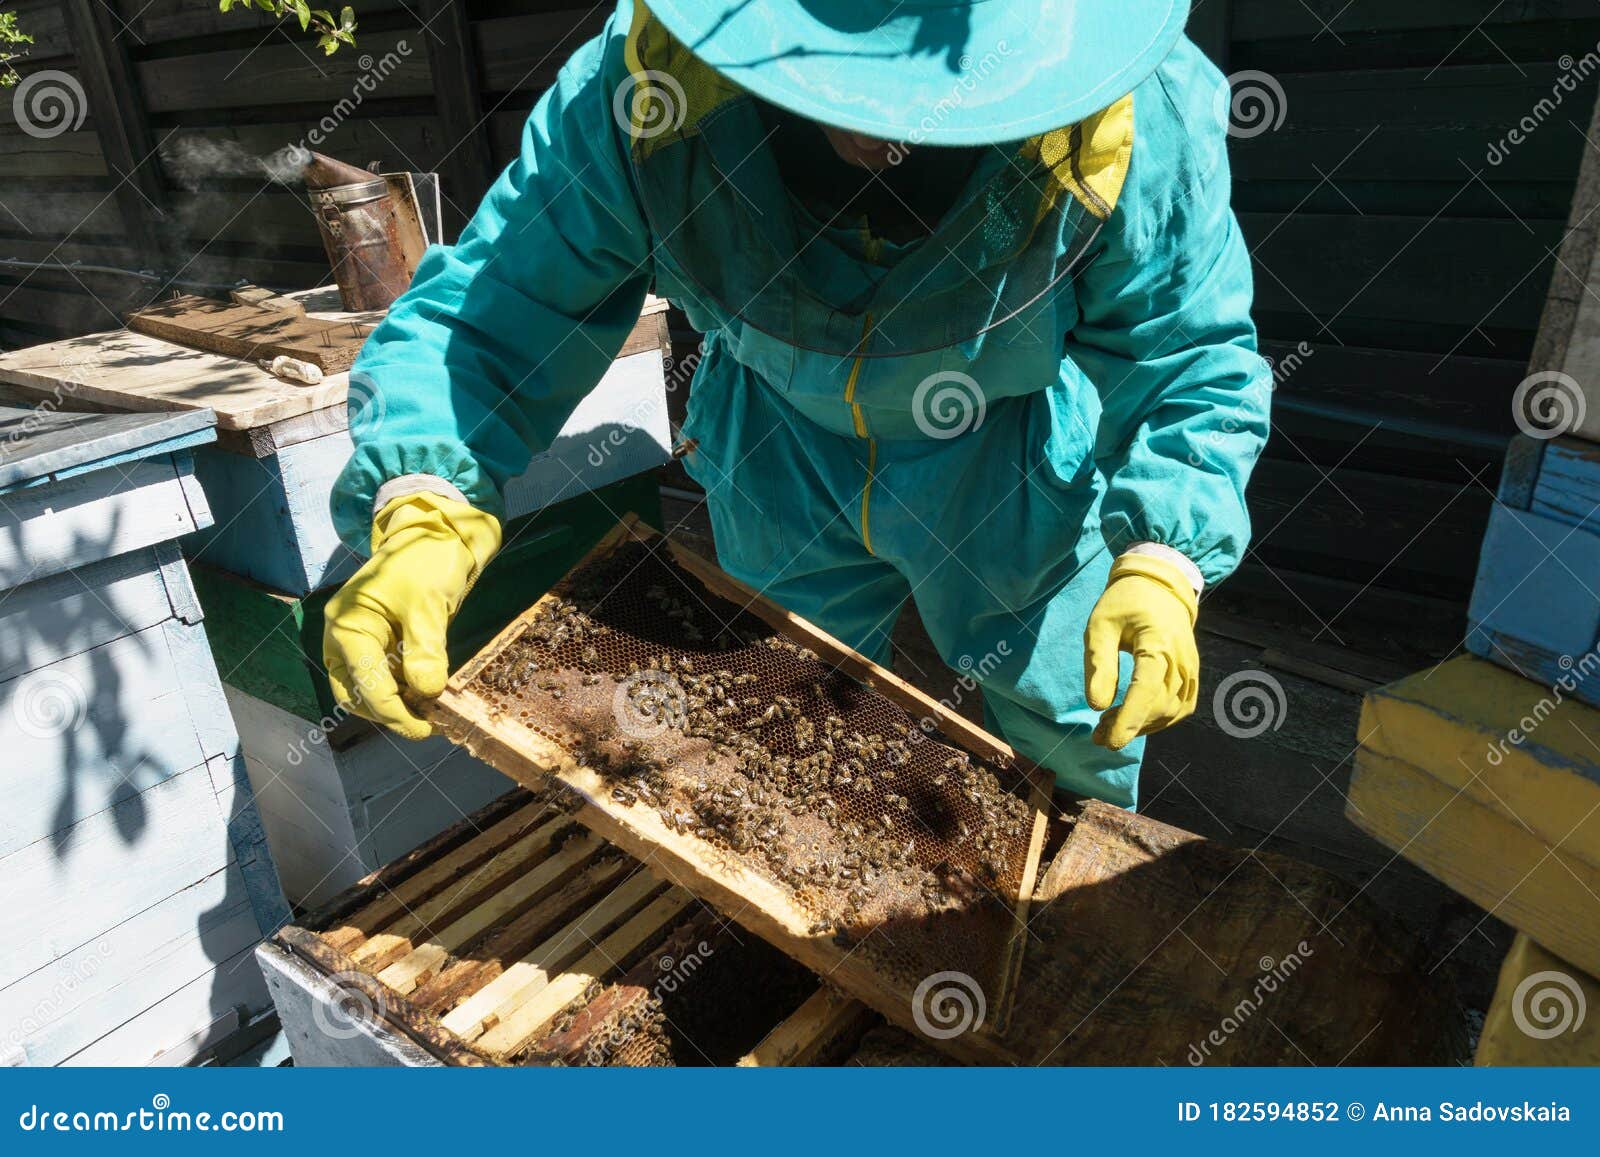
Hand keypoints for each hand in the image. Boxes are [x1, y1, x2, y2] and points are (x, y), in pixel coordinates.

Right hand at [324, 492, 500, 738]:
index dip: (394, 712)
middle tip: (428, 724)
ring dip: (395, 706)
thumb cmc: (426, 560)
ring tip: (432, 712)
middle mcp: (345, 637)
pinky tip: (428, 695)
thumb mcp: (427, 604)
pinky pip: (383, 677)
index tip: (425, 728)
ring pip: (366, 690)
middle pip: (355, 694)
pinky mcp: (379, 644)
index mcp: (347, 625)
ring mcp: (360, 642)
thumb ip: (425, 649)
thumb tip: (428, 691)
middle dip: (389, 713)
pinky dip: (402, 691)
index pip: (364, 684)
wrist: (438, 534)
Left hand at [1083, 553, 1199, 749]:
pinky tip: (1134, 721)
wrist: (1159, 585)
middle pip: (1159, 705)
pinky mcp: (1191, 674)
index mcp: (1158, 643)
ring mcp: (1190, 668)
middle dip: (1128, 726)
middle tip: (1097, 735)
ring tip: (1110, 728)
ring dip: (1142, 726)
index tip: (1110, 741)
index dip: (1130, 719)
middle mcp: (1181, 660)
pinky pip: (1181, 706)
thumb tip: (1096, 705)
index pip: (1147, 690)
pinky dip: (1159, 720)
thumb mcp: (1100, 626)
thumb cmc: (1124, 603)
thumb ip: (1099, 664)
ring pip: (1171, 711)